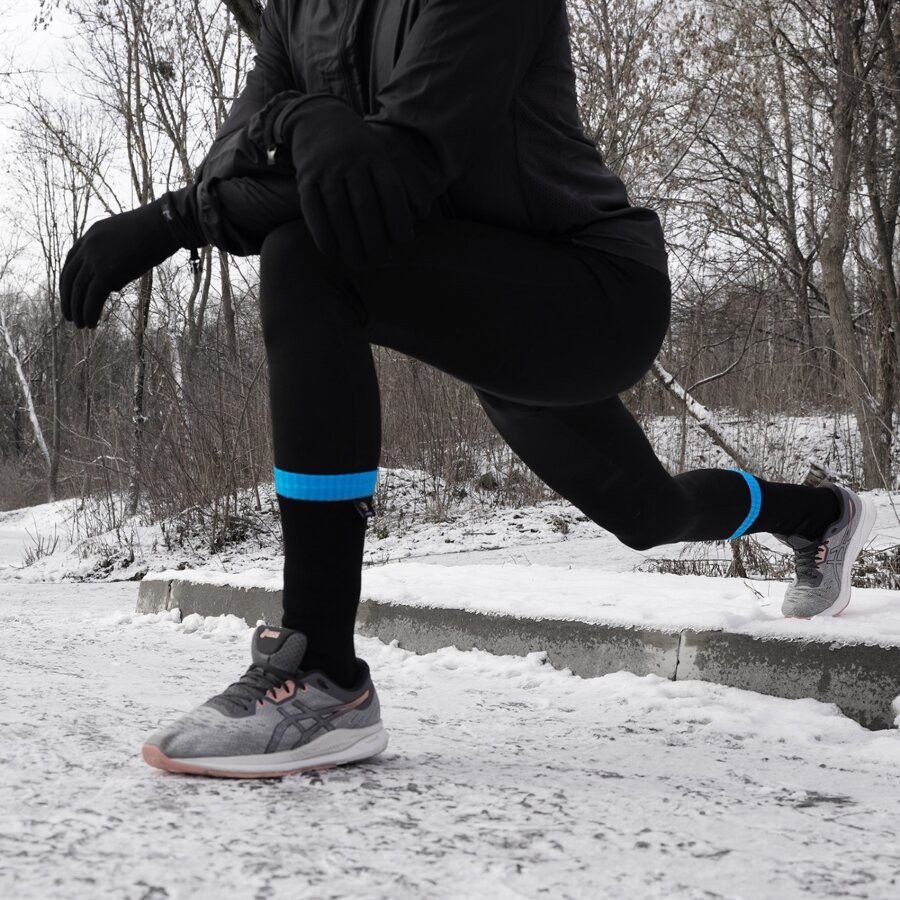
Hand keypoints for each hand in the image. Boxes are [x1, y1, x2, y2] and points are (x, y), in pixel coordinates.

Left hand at [60, 198, 182, 328]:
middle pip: (69, 277)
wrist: (164, 225)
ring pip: (78, 289)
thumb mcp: (127, 243)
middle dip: (67, 299)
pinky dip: (89, 312)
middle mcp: (88, 246)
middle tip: (69, 315)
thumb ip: (115, 262)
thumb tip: (112, 286)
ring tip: (80, 325)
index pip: (71, 261)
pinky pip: (92, 297)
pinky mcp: (106, 272)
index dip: (68, 281)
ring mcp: (95, 259)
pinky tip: (92, 324)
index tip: (70, 295)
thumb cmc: (155, 233)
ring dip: (77, 310)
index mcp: (91, 235)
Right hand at [280, 96, 414, 269]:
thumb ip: (393, 183)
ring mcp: (326, 169)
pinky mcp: (305, 177)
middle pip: (365, 206)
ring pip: (340, 211)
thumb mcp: (379, 155)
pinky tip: (331, 252)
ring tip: (359, 263)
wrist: (317, 117)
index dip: (398, 218)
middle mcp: (352, 161)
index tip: (403, 241)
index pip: (391, 191)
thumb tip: (416, 217)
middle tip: (378, 260)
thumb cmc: (357, 147)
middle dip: (374, 238)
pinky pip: (313, 209)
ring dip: (350, 242)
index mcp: (376, 157)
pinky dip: (322, 233)